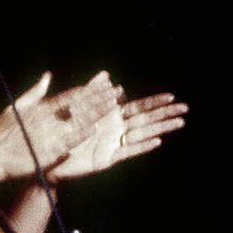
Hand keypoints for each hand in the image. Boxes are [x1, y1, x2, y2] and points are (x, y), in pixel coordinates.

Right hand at [0, 71, 121, 182]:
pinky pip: (66, 142)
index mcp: (41, 108)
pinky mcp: (45, 151)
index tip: (105, 84)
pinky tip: (93, 130)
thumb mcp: (16, 106)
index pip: (71, 96)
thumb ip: (35, 91)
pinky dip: (79, 136)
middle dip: (99, 99)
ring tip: (112, 107)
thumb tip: (47, 76)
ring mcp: (47, 135)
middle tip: (117, 92)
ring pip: (76, 121)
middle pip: (78, 106)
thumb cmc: (0, 132)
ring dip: (95, 113)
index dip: (90, 90)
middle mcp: (46, 119)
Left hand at [46, 89, 186, 181]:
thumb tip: (106, 74)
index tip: (172, 96)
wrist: (46, 155)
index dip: (155, 102)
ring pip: (142, 134)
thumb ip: (91, 92)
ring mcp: (112, 144)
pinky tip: (157, 141)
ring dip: (160, 128)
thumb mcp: (75, 107)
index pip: (138, 107)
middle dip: (165, 114)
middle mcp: (115, 129)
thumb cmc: (60, 132)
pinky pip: (127, 151)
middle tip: (186, 109)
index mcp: (110, 116)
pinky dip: (142, 146)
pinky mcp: (106, 159)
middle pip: (146, 120)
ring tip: (179, 123)